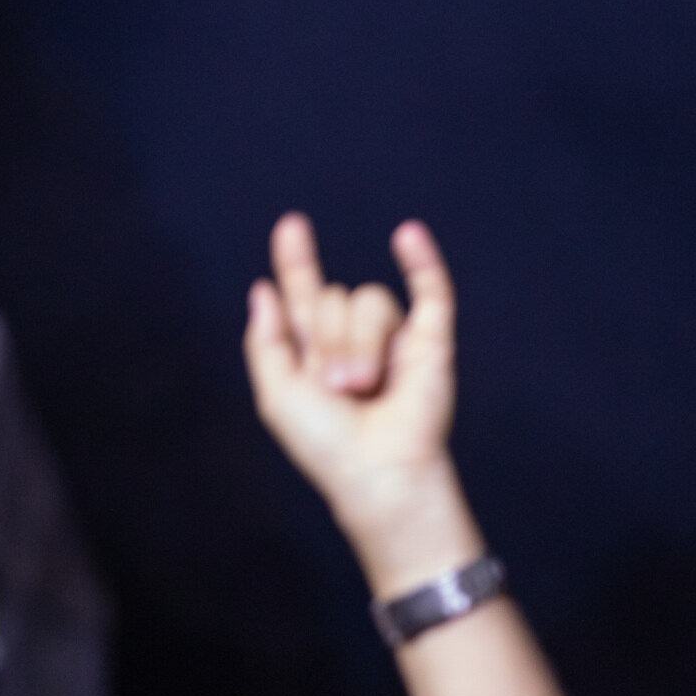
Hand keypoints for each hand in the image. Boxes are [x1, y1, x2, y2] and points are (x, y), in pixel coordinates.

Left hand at [243, 212, 456, 528]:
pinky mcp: (432, 342)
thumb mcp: (276, 394)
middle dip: (328, 340)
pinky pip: (430, 290)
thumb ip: (265, 342)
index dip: (297, 261)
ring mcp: (395, 339)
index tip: (292, 226)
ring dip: (358, 343)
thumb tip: (263, 290)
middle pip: (332, 298)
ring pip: (368, 301)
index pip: (306, 294)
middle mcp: (355, 340)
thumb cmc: (326, 445)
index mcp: (316, 351)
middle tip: (337, 389)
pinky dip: (422, 261)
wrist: (377, 469)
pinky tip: (406, 235)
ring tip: (364, 386)